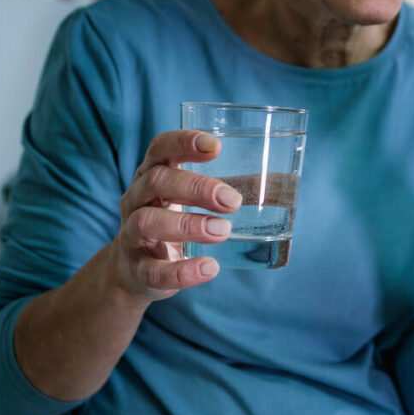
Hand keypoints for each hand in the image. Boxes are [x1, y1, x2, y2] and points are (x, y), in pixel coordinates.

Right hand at [111, 130, 241, 301]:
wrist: (134, 272)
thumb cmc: (172, 222)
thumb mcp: (192, 201)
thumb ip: (228, 190)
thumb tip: (283, 183)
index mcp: (152, 174)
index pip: (160, 147)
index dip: (183, 142)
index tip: (215, 147)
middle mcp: (136, 199)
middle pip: (156, 181)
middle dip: (196, 187)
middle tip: (233, 201)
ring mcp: (130, 235)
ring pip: (148, 222)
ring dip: (189, 225)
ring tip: (223, 231)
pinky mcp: (136, 270)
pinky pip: (154, 270)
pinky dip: (183, 271)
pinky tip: (210, 268)